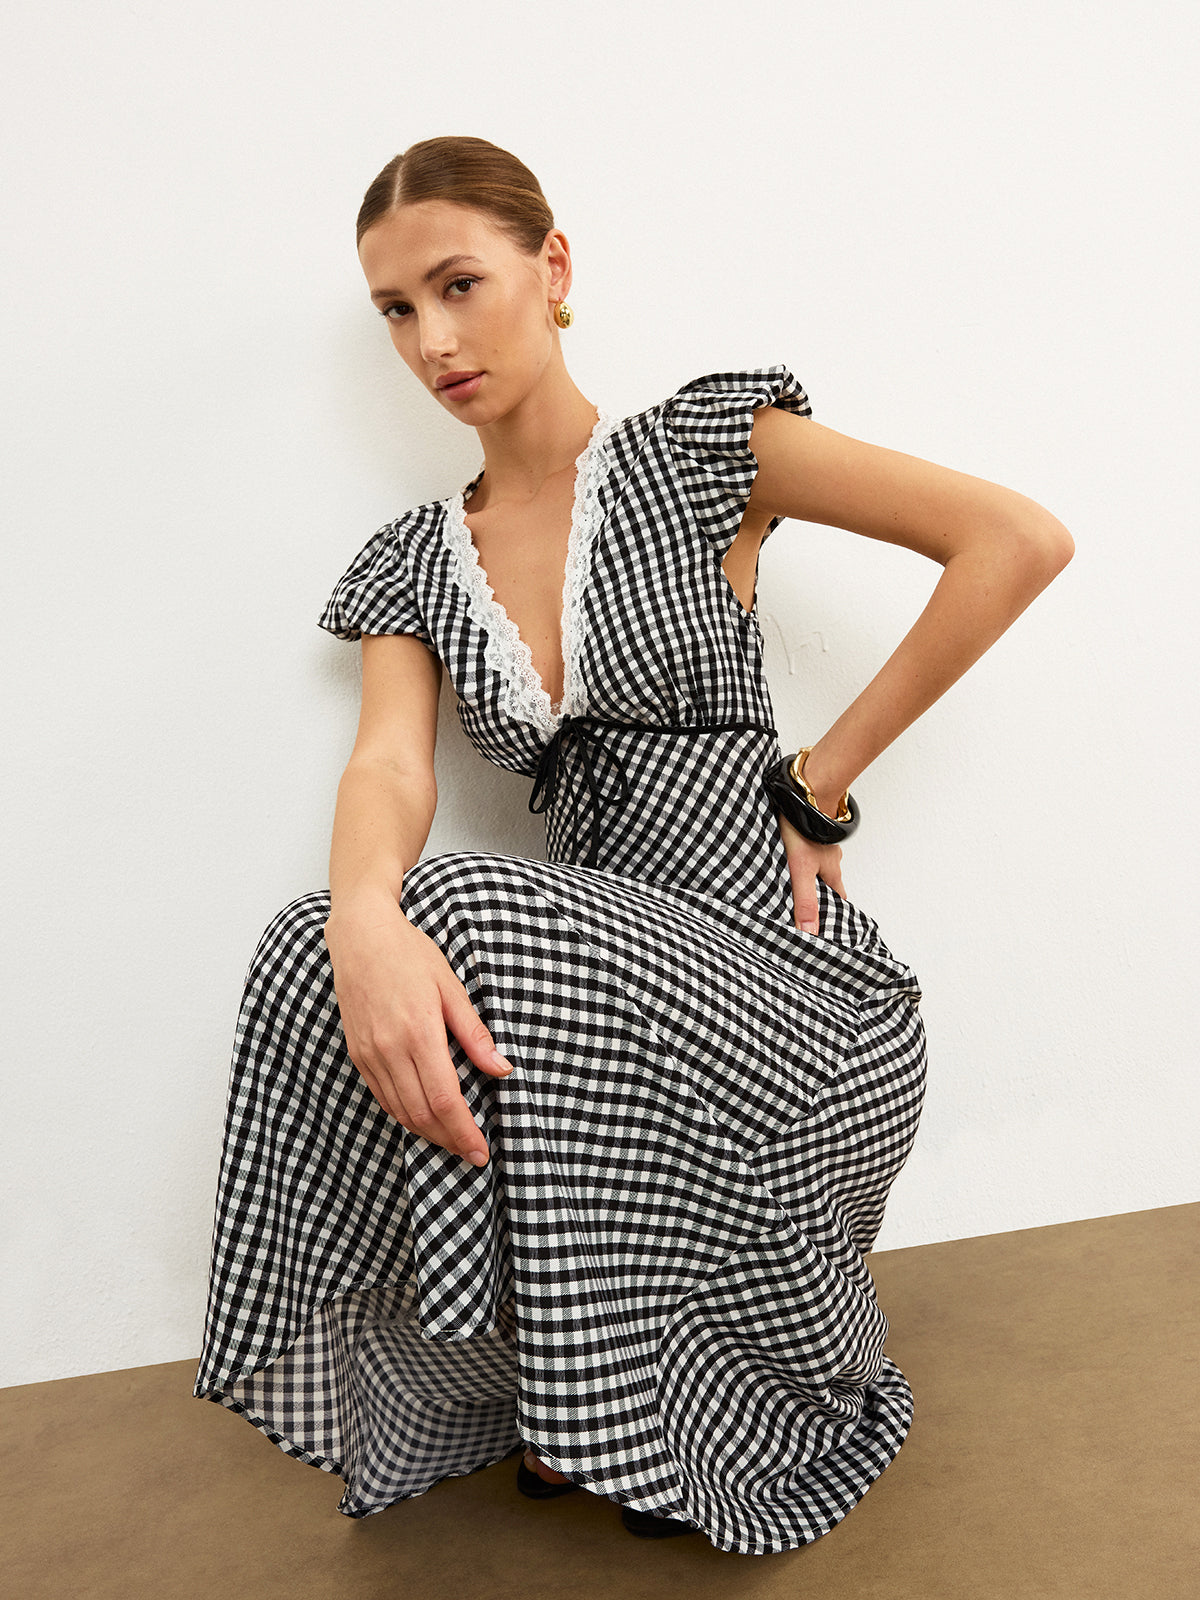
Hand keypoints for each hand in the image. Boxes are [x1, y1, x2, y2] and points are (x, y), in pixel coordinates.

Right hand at [323, 896, 514, 1165]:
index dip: (464, 1131)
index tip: (481, 1150)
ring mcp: (369, 1054)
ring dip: (428, 1133)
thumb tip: (503, 1070)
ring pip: (400, 1111)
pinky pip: (382, 1097)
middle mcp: (390, 1049)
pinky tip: (423, 1118)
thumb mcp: (451, 987)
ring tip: (453, 1141)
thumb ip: (475, 1034)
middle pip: (422, 1114)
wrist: (360, 937)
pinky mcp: (357, 1054)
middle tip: (473, 1153)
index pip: (445, 1099)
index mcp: (419, 1032)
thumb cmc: (410, 955)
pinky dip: (404, 1115)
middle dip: (449, 1140)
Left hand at [777, 812, 846, 934]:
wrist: (803, 793)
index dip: (836, 912)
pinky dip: (801, 855)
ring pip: (818, 862)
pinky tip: (789, 855)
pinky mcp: (808, 828)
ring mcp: (821, 841)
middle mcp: (830, 856)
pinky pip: (808, 846)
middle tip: (813, 905)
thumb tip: (809, 931)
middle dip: (821, 894)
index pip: (839, 897)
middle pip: (828, 880)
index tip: (835, 925)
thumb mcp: (802, 870)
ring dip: (810, 873)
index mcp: (832, 870)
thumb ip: (805, 900)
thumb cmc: (803, 829)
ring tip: (796, 883)